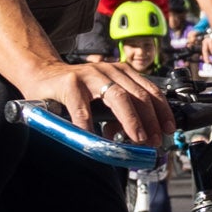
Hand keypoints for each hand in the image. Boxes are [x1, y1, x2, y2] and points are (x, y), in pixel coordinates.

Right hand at [22, 54, 172, 148]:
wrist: (42, 75)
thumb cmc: (74, 91)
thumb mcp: (103, 99)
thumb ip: (119, 115)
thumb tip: (136, 138)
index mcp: (122, 73)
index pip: (150, 90)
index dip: (162, 111)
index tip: (169, 129)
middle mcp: (109, 71)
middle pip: (138, 95)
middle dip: (150, 120)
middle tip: (154, 140)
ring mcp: (89, 75)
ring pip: (118, 97)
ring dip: (131, 121)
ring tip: (137, 138)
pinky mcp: (69, 83)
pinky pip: (83, 107)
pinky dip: (90, 124)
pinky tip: (93, 137)